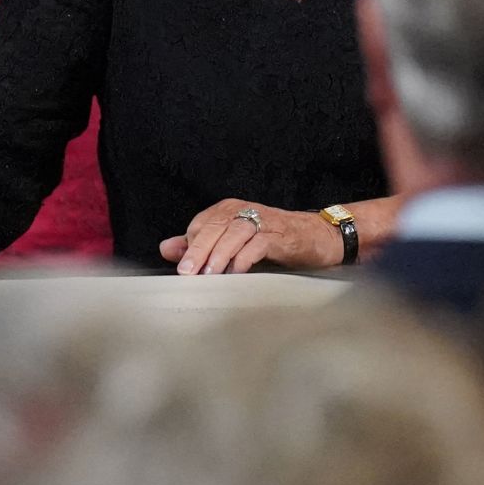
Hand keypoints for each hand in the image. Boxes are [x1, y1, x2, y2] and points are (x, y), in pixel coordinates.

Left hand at [159, 198, 341, 275]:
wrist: (316, 237)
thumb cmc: (272, 241)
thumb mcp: (233, 242)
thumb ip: (200, 244)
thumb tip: (167, 248)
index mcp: (229, 209)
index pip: (202, 223)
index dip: (190, 245)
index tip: (183, 268)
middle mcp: (243, 210)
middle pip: (215, 226)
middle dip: (198, 250)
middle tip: (187, 272)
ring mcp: (262, 221)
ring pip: (234, 233)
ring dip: (219, 255)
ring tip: (209, 275)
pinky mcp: (279, 235)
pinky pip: (257, 244)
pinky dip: (244, 258)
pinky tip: (236, 273)